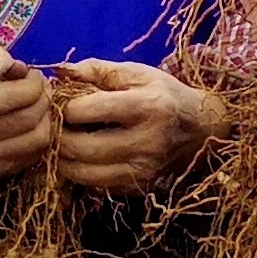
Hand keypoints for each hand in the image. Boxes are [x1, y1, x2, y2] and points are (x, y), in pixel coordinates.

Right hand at [0, 40, 56, 178]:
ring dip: (46, 117)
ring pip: (36, 139)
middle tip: (40, 88)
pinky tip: (31, 121)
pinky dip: (40, 135)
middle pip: (26, 118)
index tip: (33, 76)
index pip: (8, 97)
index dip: (32, 84)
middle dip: (43, 98)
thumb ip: (0, 59)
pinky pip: (35, 153)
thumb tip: (21, 71)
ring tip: (37, 104)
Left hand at [54, 59, 223, 193]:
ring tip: (64, 142)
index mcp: (147, 107)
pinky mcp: (140, 188)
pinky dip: (81, 173)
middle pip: (82, 147)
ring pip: (84, 174)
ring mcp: (144, 170)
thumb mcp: (136, 73)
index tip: (63, 103)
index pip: (88, 111)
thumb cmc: (164, 95)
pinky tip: (82, 158)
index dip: (66, 107)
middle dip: (58, 136)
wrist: (202, 129)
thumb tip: (58, 72)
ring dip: (63, 159)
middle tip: (55, 126)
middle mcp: (147, 142)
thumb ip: (96, 69)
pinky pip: (96, 186)